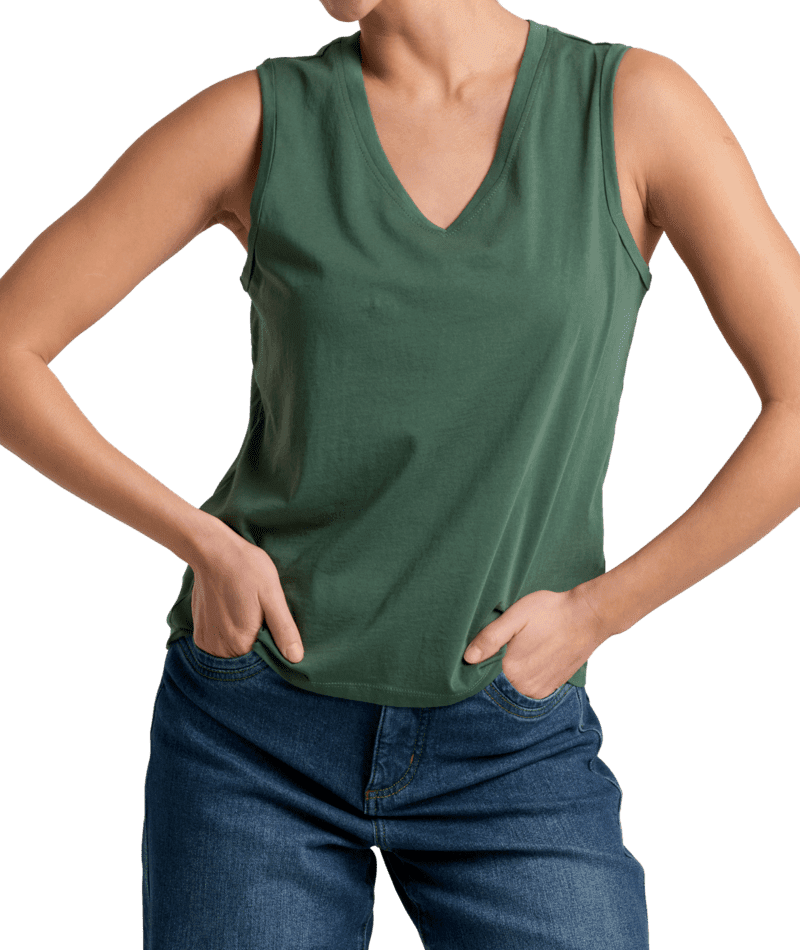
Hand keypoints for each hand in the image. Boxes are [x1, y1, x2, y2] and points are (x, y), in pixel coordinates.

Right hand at [189, 523, 303, 662]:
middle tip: (263, 622)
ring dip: (242, 644)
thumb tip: (296, 658)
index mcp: (239, 643)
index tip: (276, 636)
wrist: (214, 551)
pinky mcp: (201, 632)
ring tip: (250, 620)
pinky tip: (236, 619)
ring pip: (231, 655)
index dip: (272, 654)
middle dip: (257, 649)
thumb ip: (283, 629)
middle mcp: (219, 648)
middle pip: (244, 662)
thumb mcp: (272, 596)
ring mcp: (207, 641)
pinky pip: (218, 646)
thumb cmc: (246, 569)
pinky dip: (229, 639)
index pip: (261, 666)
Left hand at [463, 587, 606, 698]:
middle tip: (505, 648)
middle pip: (498, 684)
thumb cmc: (550, 612)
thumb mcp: (515, 616)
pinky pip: (529, 689)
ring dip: (511, 675)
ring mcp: (540, 690)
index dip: (479, 665)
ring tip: (519, 652)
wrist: (588, 616)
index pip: (483, 677)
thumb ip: (490, 638)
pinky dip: (525, 679)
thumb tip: (468, 657)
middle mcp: (525, 686)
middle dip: (494, 671)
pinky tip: (530, 659)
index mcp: (512, 669)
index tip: (483, 652)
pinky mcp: (552, 688)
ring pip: (514, 688)